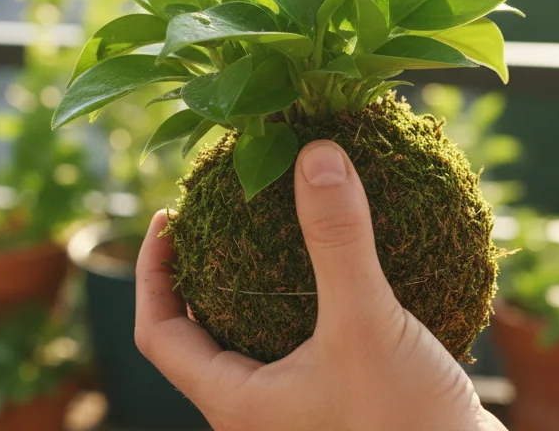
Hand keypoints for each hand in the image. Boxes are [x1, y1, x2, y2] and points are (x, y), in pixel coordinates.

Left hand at [135, 140, 504, 430]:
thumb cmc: (407, 425)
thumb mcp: (366, 323)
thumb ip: (338, 240)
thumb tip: (315, 155)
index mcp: (236, 404)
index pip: (158, 334)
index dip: (151, 272)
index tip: (170, 216)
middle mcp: (257, 414)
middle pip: (201, 333)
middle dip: (206, 269)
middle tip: (222, 211)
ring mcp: (297, 412)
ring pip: (255, 336)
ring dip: (259, 281)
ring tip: (279, 226)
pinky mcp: (340, 403)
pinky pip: (303, 343)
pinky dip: (308, 300)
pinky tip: (342, 264)